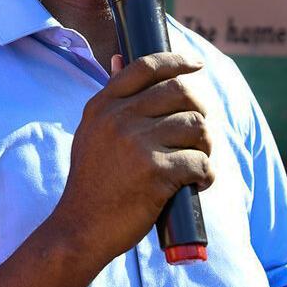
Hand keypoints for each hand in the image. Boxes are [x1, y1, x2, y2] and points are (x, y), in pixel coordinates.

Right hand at [50, 51, 214, 263]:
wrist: (80, 228)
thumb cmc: (92, 183)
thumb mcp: (90, 132)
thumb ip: (110, 101)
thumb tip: (120, 59)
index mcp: (103, 105)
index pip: (146, 66)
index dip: (176, 61)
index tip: (195, 65)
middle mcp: (119, 118)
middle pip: (180, 92)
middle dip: (199, 109)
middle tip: (199, 132)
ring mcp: (138, 143)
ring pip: (196, 125)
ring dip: (205, 145)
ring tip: (196, 161)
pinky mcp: (156, 171)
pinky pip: (200, 161)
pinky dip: (205, 174)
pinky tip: (197, 183)